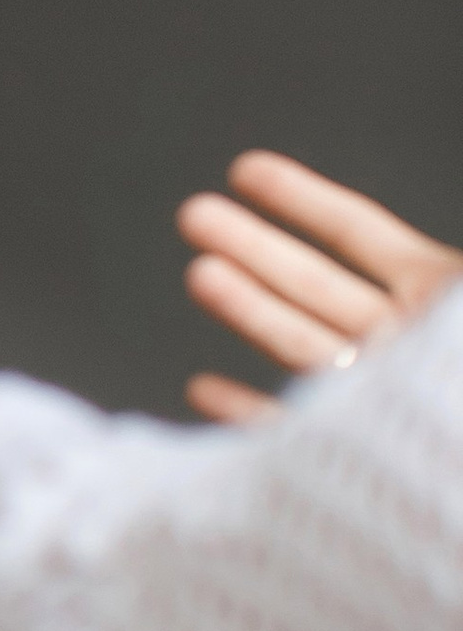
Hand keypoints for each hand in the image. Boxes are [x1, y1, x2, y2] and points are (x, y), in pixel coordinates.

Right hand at [176, 149, 462, 424]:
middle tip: (193, 213)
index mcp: (439, 298)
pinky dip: (248, 413)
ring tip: (199, 273)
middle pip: (313, 282)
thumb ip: (449, 279)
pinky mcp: (364, 460)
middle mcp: (405, 346)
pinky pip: (295, 434)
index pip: (357, 235)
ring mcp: (381, 402)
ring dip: (246, 309)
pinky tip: (207, 387)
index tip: (247, 170)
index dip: (301, 200)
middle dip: (253, 245)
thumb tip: (440, 260)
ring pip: (299, 345)